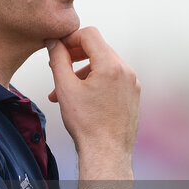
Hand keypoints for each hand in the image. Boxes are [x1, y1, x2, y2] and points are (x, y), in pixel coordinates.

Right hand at [46, 28, 139, 166]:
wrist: (107, 153)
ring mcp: (133, 82)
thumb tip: (54, 42)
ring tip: (67, 90)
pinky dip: (97, 81)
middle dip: (75, 55)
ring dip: (84, 70)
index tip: (57, 48)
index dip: (70, 38)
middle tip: (58, 66)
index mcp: (111, 65)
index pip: (89, 34)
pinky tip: (84, 97)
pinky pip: (114, 78)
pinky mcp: (134, 94)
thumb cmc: (87, 125)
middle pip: (98, 48)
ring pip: (105, 64)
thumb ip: (58, 60)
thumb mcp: (65, 88)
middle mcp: (126, 70)